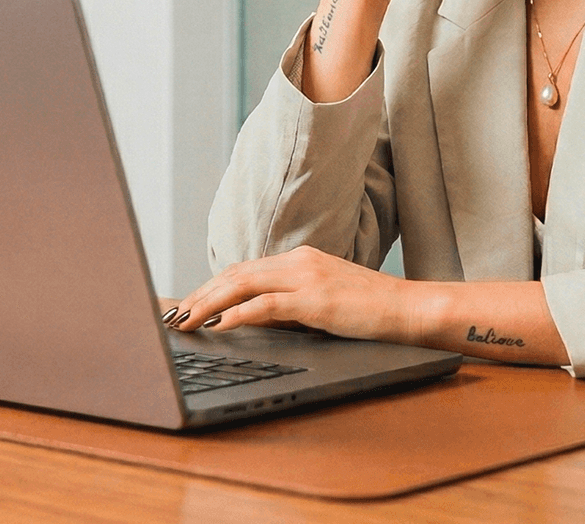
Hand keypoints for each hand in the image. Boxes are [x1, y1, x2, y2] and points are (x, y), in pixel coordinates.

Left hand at [164, 246, 414, 341]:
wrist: (409, 309)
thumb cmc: (370, 311)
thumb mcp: (323, 302)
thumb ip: (290, 305)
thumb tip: (253, 318)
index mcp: (299, 259)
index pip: (243, 269)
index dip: (211, 285)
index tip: (188, 303)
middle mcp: (298, 261)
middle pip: (235, 273)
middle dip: (200, 294)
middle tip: (174, 314)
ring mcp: (306, 277)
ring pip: (242, 284)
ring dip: (208, 303)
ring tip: (185, 320)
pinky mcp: (315, 299)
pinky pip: (266, 305)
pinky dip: (237, 313)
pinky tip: (218, 324)